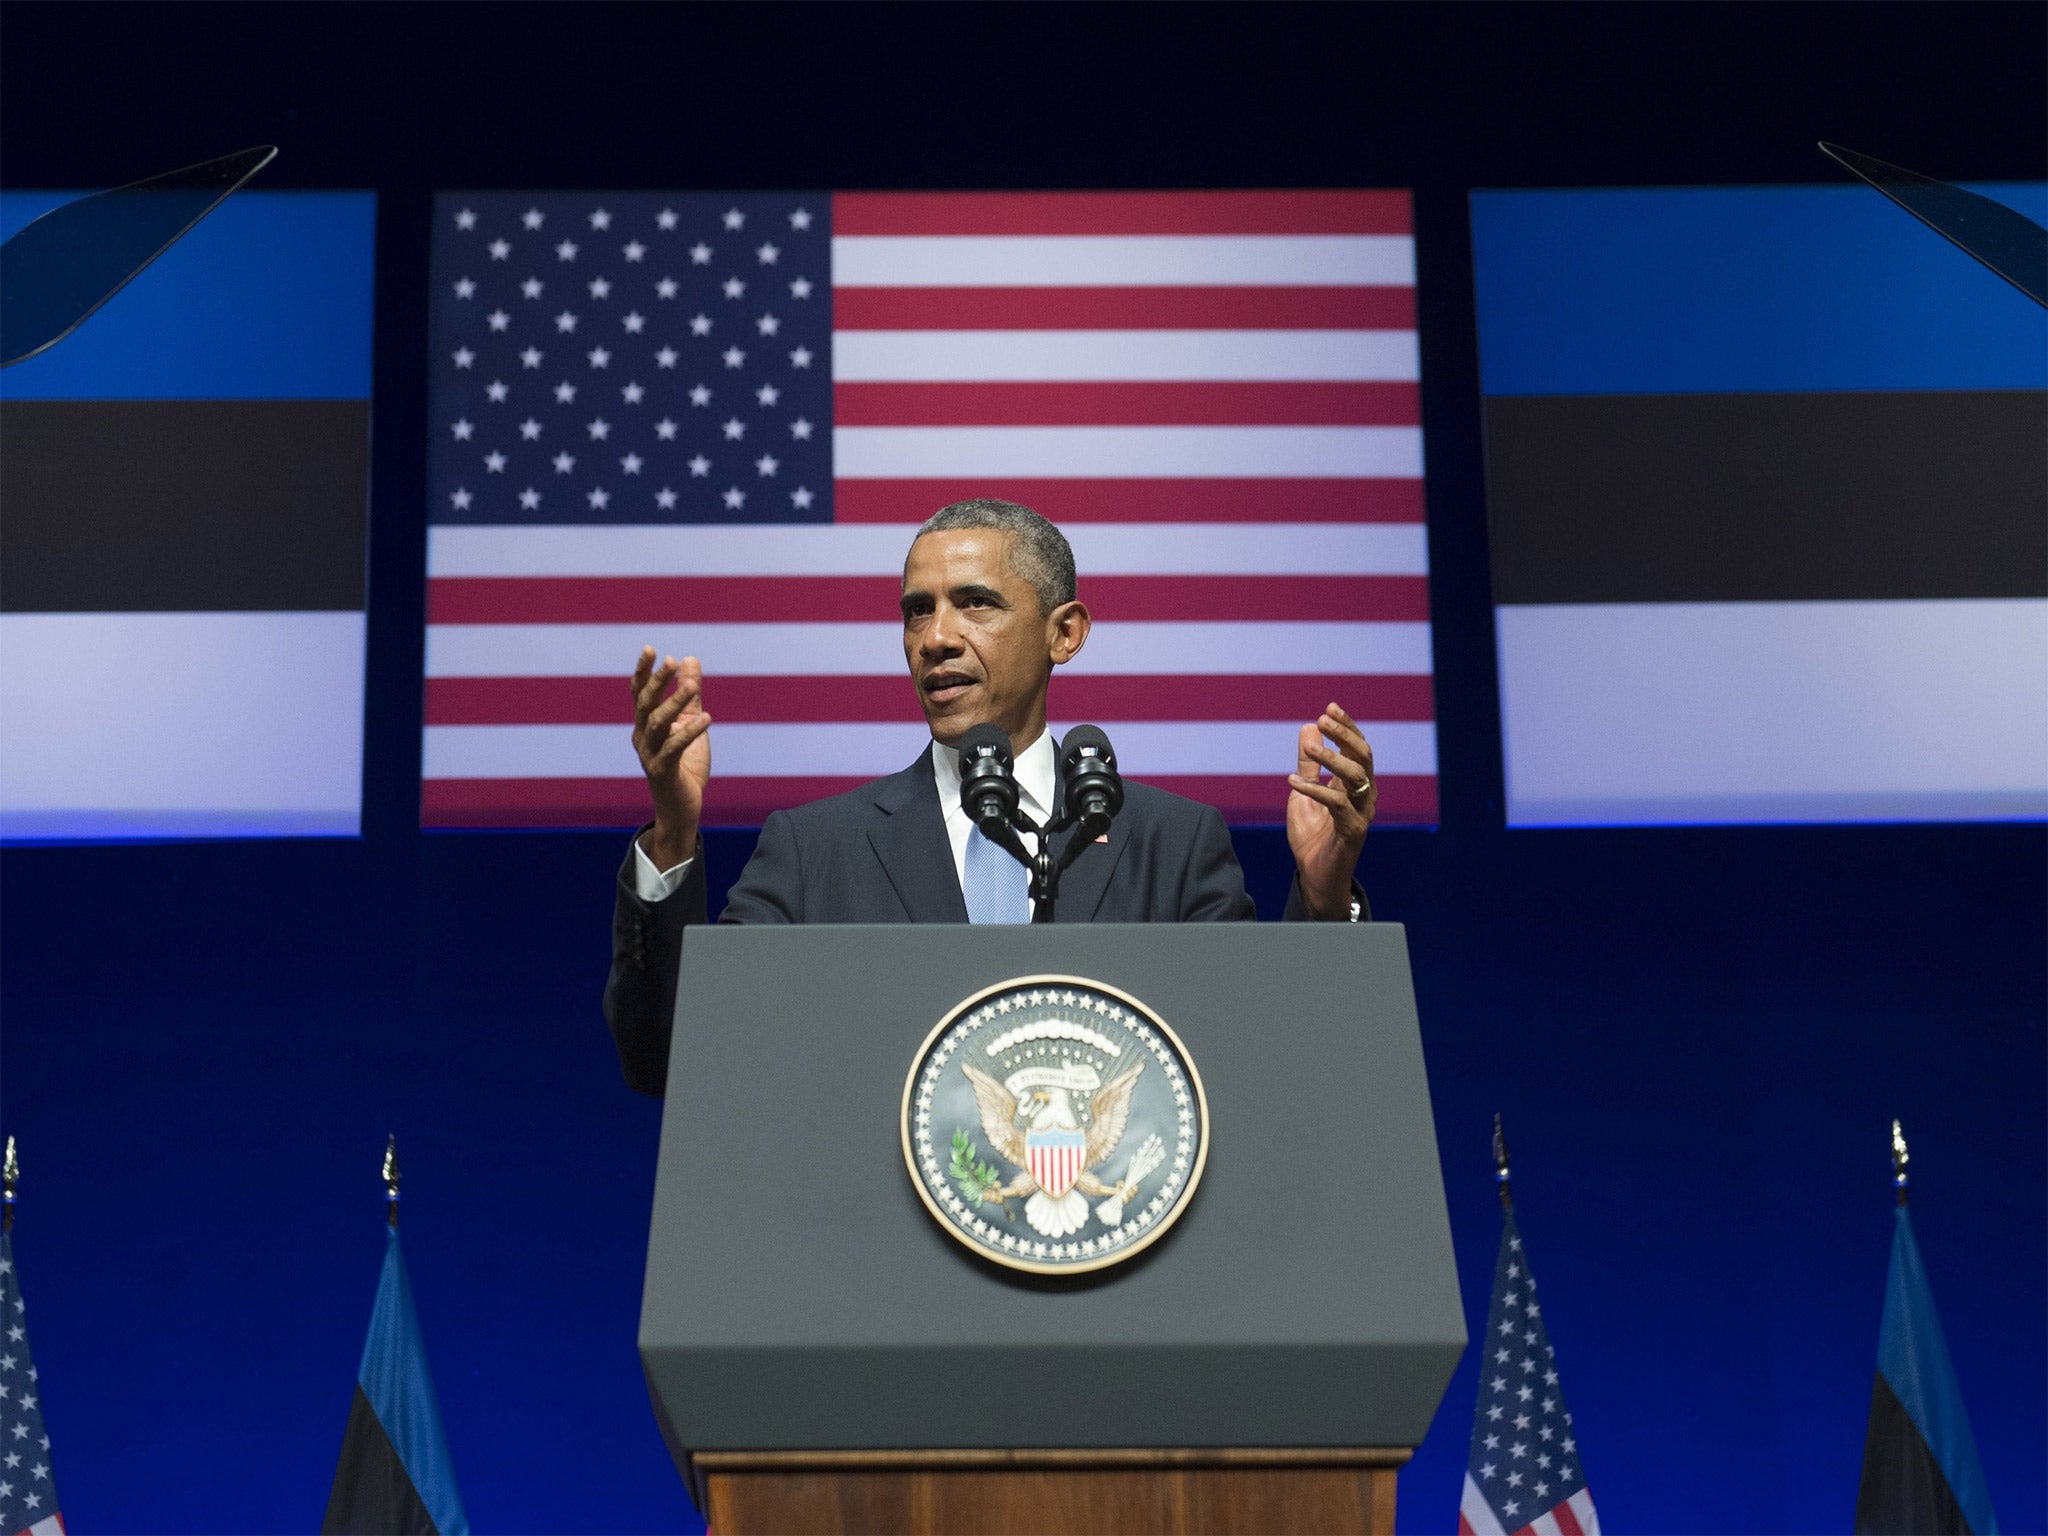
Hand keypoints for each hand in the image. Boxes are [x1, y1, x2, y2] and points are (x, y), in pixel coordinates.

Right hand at [631, 647, 711, 866]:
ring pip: (657, 723)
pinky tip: (707, 718)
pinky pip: (674, 748)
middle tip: (671, 662)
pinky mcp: (662, 771)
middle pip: (645, 704)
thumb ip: (689, 695)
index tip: (650, 649)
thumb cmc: (685, 765)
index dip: (643, 671)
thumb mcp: (690, 724)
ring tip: (692, 686)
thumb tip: (690, 659)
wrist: (683, 808)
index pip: (639, 693)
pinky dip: (689, 732)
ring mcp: (649, 755)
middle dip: (657, 682)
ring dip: (674, 703)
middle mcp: (642, 737)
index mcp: (645, 725)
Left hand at [1286, 702, 1375, 919]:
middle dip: (1345, 735)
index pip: (1357, 747)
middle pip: (1363, 756)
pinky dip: (1314, 790)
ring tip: (1309, 749)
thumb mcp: (1304, 795)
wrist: (1316, 877)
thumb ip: (1308, 765)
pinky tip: (1291, 781)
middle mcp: (1364, 795)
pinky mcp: (1353, 830)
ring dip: (1332, 759)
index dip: (1347, 727)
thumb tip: (1308, 727)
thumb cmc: (1313, 837)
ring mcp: (1361, 812)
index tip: (1330, 707)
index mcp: (1355, 784)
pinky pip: (1336, 803)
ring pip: (1357, 776)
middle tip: (1323, 718)